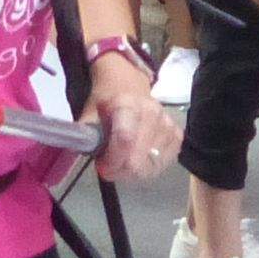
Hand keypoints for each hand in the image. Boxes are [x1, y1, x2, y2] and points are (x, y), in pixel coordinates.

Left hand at [84, 50, 179, 183]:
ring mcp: (168, 125)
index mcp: (128, 105)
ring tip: (121, 160)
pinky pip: (161, 165)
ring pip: (150, 168)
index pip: (124, 140)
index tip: (100, 165)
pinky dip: (147, 169)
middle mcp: (152, 113)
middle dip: (119, 170)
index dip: (112, 161)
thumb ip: (84, 137)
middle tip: (108, 166)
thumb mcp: (88, 114)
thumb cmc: (106, 102)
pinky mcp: (177, 136)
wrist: (128, 86)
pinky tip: (137, 159)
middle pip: (138, 161)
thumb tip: (81, 157)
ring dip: (131, 172)